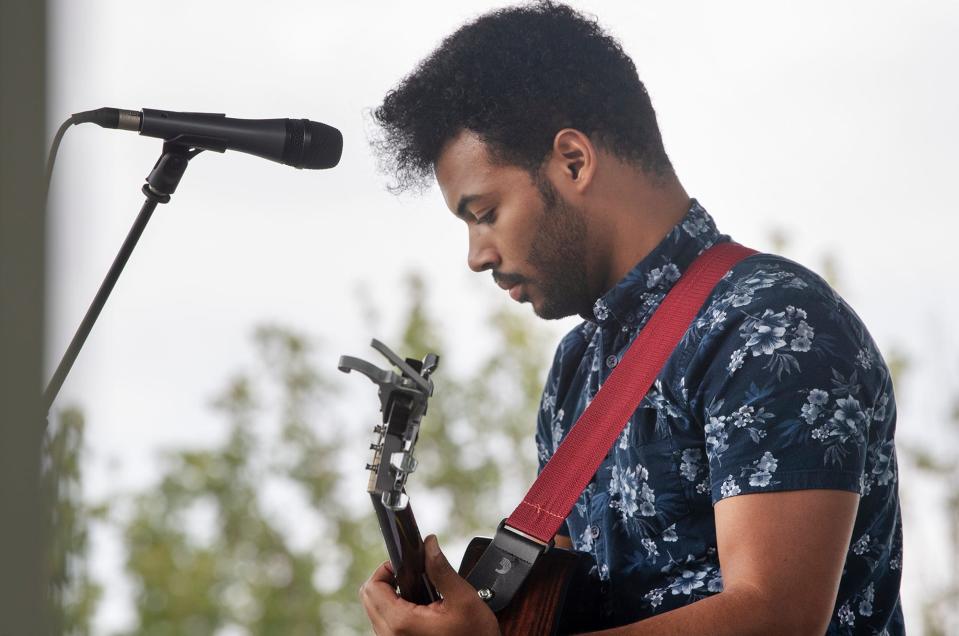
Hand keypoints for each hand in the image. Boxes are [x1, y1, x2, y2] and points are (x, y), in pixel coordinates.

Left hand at [360, 534, 500, 635]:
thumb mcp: (463, 599)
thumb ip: (441, 569)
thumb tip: (430, 545)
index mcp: (402, 623)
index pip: (372, 587)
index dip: (386, 568)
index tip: (406, 565)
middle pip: (369, 597)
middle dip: (388, 580)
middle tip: (412, 575)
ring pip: (375, 610)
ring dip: (391, 595)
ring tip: (418, 591)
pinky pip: (385, 623)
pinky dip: (395, 609)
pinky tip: (418, 606)